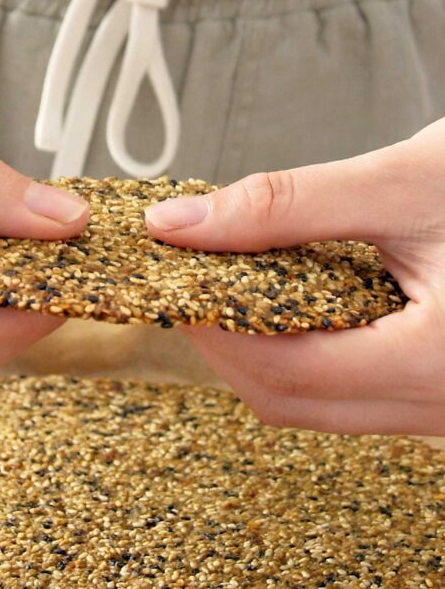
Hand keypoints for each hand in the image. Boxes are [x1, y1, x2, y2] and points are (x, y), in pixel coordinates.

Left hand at [145, 124, 444, 435]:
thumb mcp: (402, 183)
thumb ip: (286, 205)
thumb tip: (178, 223)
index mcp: (442, 364)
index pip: (287, 370)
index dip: (213, 323)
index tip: (171, 270)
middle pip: (291, 400)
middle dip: (226, 338)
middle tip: (190, 271)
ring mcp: (442, 406)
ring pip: (316, 402)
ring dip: (259, 343)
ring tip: (230, 274)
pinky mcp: (437, 387)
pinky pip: (350, 387)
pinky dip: (301, 343)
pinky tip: (285, 290)